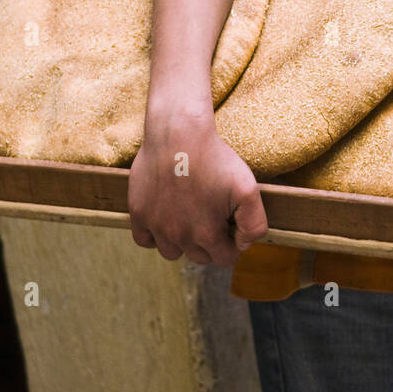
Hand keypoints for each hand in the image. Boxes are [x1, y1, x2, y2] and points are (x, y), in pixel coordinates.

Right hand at [127, 117, 267, 267]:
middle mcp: (179, 236)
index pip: (224, 259)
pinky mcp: (138, 212)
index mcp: (206, 235)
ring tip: (190, 216)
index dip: (232, 244)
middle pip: (199, 257)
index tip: (230, 225)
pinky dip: (155, 235)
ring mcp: (156, 226)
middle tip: (212, 215)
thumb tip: (243, 245)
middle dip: (209, 242)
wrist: (178, 133)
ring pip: (172, 252)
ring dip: (183, 241)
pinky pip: (145, 240)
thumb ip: (254, 224)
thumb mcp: (248, 188)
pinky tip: (167, 216)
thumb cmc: (214, 158)